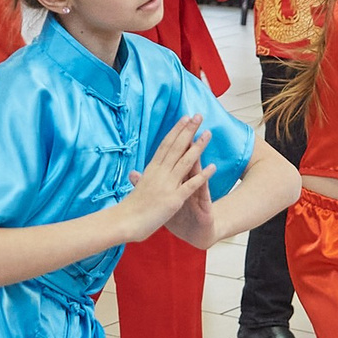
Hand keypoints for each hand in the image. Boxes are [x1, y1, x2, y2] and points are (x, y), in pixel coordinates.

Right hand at [118, 118, 212, 245]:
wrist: (125, 222)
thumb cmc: (130, 208)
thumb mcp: (136, 190)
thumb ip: (139, 179)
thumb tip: (134, 173)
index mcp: (151, 169)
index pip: (166, 144)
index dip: (176, 131)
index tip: (185, 118)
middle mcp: (159, 173)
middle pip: (176, 147)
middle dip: (188, 131)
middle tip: (198, 116)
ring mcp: (167, 185)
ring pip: (185, 161)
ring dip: (197, 147)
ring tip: (208, 134)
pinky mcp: (173, 199)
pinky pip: (190, 185)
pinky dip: (202, 176)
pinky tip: (213, 167)